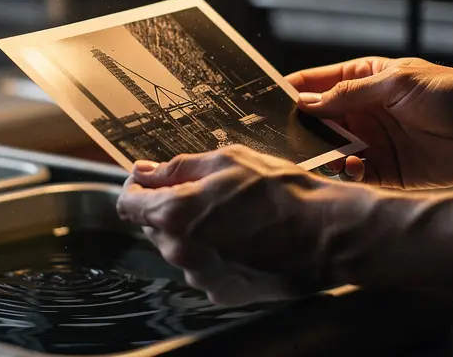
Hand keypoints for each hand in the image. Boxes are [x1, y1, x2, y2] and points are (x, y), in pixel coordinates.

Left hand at [116, 145, 366, 306]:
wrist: (326, 233)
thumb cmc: (281, 192)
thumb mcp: (227, 160)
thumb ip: (177, 168)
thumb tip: (145, 171)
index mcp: (174, 214)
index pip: (127, 202)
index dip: (137, 186)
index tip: (151, 178)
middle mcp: (181, 252)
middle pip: (153, 226)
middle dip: (169, 207)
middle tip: (207, 191)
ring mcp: (202, 277)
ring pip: (179, 249)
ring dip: (193, 232)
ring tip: (233, 216)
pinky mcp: (224, 293)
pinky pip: (204, 269)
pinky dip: (214, 254)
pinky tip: (243, 239)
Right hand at [287, 57, 452, 189]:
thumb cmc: (452, 93)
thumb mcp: (396, 83)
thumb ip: (349, 95)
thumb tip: (305, 102)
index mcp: (360, 81)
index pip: (313, 85)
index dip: (288, 92)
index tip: (261, 103)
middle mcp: (359, 113)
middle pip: (314, 122)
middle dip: (295, 130)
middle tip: (277, 140)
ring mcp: (369, 142)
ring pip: (328, 151)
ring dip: (318, 155)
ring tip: (316, 156)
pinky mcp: (382, 171)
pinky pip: (351, 175)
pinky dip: (343, 174)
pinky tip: (349, 168)